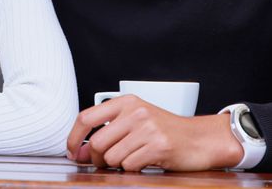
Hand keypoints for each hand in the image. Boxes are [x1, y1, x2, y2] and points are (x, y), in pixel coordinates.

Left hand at [65, 95, 242, 171]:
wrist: (199, 139)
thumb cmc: (165, 131)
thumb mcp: (136, 119)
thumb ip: (108, 130)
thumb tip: (78, 151)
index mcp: (126, 102)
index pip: (87, 117)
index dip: (73, 137)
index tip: (72, 151)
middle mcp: (136, 112)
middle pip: (97, 142)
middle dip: (96, 158)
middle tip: (104, 162)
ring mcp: (148, 128)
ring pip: (112, 156)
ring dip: (116, 165)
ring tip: (130, 159)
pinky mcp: (158, 146)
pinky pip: (129, 165)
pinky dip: (132, 169)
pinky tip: (143, 161)